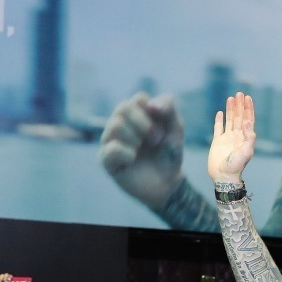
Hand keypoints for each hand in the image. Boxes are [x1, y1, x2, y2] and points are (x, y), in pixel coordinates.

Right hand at [99, 93, 184, 210]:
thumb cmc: (169, 153)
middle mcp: (120, 123)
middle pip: (123, 107)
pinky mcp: (105, 159)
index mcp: (136, 113)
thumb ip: (168, 107)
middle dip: (144, 124)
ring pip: (115, 125)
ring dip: (135, 138)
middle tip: (156, 140)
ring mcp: (110, 140)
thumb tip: (151, 104)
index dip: (153, 112)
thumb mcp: (176, 128)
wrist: (167, 182)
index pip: (139, 99)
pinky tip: (133, 160)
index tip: (163, 130)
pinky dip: (127, 154)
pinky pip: (111, 148)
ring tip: (141, 150)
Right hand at [206, 92, 255, 183]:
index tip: (248, 98)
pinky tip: (220, 112)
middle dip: (240, 105)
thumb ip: (249, 137)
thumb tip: (247, 122)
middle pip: (239, 117)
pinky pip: (218, 128)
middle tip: (240, 93)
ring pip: (230, 120)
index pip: (248, 119)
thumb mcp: (247, 152)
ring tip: (231, 98)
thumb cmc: (236, 166)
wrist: (223, 176)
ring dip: (231, 109)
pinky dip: (219, 120)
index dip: (249, 108)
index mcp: (245, 138)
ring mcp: (227, 138)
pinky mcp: (217, 142)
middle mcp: (237, 136)